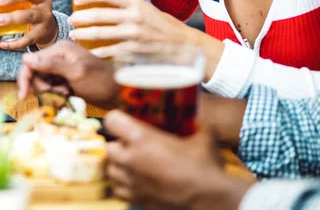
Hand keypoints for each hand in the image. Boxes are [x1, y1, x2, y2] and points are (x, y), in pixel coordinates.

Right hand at [16, 40, 116, 106]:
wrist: (119, 94)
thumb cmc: (100, 81)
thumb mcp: (76, 72)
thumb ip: (51, 65)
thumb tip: (26, 58)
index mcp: (59, 49)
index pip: (31, 61)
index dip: (25, 78)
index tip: (24, 96)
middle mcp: (58, 56)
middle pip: (34, 73)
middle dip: (41, 86)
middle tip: (58, 93)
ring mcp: (61, 67)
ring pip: (41, 82)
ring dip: (49, 91)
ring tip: (65, 94)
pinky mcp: (65, 78)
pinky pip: (50, 87)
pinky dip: (55, 94)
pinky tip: (67, 95)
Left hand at [69, 0, 222, 77]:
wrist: (185, 48)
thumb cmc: (164, 27)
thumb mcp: (147, 9)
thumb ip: (127, 7)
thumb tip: (101, 3)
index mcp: (136, 3)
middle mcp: (133, 17)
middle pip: (97, 14)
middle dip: (79, 18)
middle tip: (72, 19)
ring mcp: (132, 36)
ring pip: (98, 34)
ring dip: (82, 35)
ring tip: (74, 35)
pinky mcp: (132, 52)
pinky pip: (106, 52)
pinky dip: (94, 52)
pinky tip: (88, 51)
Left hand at [104, 111, 253, 209]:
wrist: (210, 199)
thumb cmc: (205, 166)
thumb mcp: (202, 137)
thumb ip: (194, 126)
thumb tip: (198, 120)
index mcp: (141, 138)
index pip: (111, 121)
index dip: (117, 119)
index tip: (125, 121)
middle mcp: (130, 159)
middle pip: (109, 147)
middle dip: (119, 145)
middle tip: (133, 145)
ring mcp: (131, 181)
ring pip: (111, 169)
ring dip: (119, 165)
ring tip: (134, 164)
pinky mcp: (135, 199)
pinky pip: (118, 190)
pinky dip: (124, 185)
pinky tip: (137, 182)